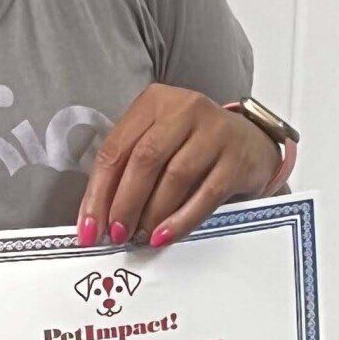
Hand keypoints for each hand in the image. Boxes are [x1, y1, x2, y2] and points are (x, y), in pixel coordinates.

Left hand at [76, 83, 290, 247]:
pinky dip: (181, 220)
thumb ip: (127, 168)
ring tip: (139, 237)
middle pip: (144, 160)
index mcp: (155, 102)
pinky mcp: (237, 158)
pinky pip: (205, 195)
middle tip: (115, 235)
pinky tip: (163, 236)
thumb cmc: (191, 146)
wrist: (250, 143)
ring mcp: (215, 131)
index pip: (116, 148)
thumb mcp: (157, 142)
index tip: (87, 228)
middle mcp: (185, 108)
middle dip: (123, 204)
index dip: (98, 192)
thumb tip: (97, 217)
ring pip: (174, 177)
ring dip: (151, 214)